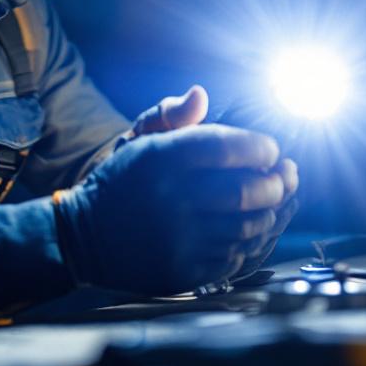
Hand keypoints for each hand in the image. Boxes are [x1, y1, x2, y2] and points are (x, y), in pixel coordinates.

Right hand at [131, 85, 300, 281]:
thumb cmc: (124, 181)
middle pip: (249, 190)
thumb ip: (171, 114)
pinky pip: (235, 256)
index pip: (230, 146)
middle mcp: (173, 198)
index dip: (262, 148)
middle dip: (275, 183)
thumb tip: (201, 95)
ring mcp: (180, 239)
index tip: (271, 150)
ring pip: (248, 226)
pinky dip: (246, 242)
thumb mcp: (139, 140)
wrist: (85, 238)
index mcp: (163, 157)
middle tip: (281, 178)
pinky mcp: (184, 271)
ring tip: (266, 203)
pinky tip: (243, 230)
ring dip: (267, 213)